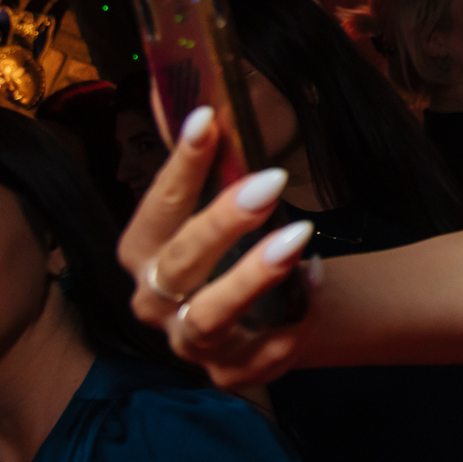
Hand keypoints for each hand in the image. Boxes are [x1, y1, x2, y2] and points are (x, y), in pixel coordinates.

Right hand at [117, 105, 316, 387]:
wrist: (273, 310)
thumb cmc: (237, 244)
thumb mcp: (220, 199)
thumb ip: (202, 155)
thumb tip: (177, 86)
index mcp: (144, 251)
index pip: (156, 207)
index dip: (179, 164)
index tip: (208, 118)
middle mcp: (155, 300)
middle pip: (180, 263)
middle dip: (223, 221)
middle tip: (271, 182)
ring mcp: (190, 343)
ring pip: (209, 317)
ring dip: (252, 277)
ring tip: (299, 239)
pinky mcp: (230, 374)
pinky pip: (260, 353)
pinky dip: (293, 320)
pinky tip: (318, 282)